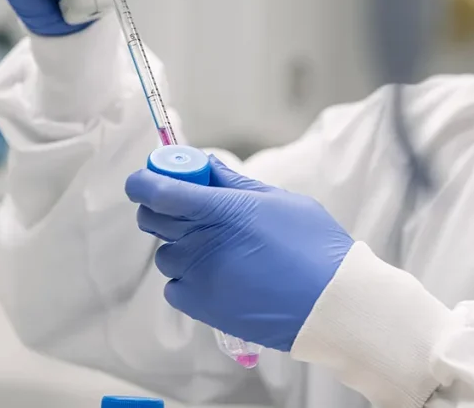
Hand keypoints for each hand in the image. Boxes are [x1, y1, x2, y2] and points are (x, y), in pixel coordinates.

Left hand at [125, 157, 354, 351]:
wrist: (329, 303)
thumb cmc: (313, 246)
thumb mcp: (278, 201)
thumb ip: (234, 184)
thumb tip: (207, 167)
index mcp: (220, 210)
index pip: (159, 190)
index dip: (144, 181)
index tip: (145, 179)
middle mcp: (201, 243)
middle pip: (154, 218)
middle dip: (163, 207)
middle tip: (190, 207)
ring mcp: (198, 277)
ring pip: (167, 254)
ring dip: (181, 246)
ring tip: (219, 249)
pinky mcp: (200, 307)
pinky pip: (175, 286)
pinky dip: (188, 278)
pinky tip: (219, 276)